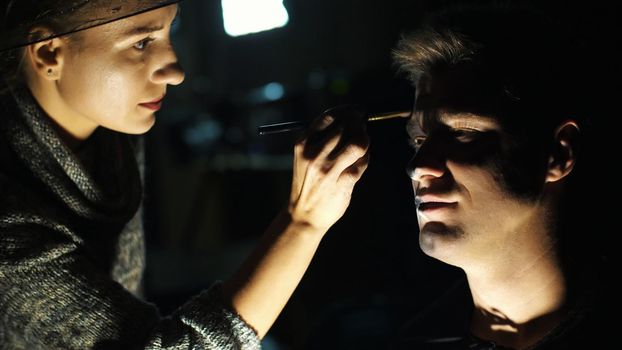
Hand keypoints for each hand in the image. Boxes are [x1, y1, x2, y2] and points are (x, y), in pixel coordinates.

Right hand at [288, 105, 369, 232]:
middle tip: (362, 126)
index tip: (355, 111)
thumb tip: (351, 120)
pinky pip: (362, 163)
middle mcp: (314, 154)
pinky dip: (366, 158)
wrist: (303, 215)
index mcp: (303, 144)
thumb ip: (323, 139)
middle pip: (345, 128)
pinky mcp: (342, 183)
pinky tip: (361, 160)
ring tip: (363, 142)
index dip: (346, 111)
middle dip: (359, 124)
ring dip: (365, 140)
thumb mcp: (306, 157)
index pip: (328, 118)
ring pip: (357, 144)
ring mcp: (328, 169)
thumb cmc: (308, 183)